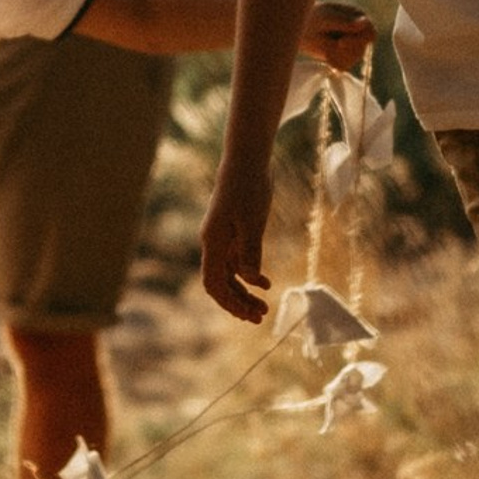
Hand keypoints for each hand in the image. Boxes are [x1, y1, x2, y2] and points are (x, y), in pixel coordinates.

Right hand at [199, 165, 271, 324]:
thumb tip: (251, 281)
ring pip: (230, 275)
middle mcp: (214, 243)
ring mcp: (223, 238)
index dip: (228, 303)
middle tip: (260, 318)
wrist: (246, 161)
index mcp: (213, 242)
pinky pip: (238, 262)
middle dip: (237, 303)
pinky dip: (250, 276)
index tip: (248, 315)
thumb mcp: (252, 221)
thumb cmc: (248, 188)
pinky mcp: (234, 232)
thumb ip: (250, 252)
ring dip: (244, 293)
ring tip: (263, 307)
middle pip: (220, 283)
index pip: (213, 283)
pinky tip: (266, 283)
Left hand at [303, 3, 375, 69]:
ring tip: (323, 44)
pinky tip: (323, 52)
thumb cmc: (311, 17)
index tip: (340, 43)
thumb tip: (365, 21)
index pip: (370, 33)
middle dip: (345, 49)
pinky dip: (332, 60)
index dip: (359, 40)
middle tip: (328, 43)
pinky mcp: (344, 57)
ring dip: (336, 54)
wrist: (295, 27)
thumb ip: (345, 22)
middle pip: (362, 48)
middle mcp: (359, 32)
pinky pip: (343, 66)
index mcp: (358, 17)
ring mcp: (353, 45)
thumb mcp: (326, 18)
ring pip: (353, 59)